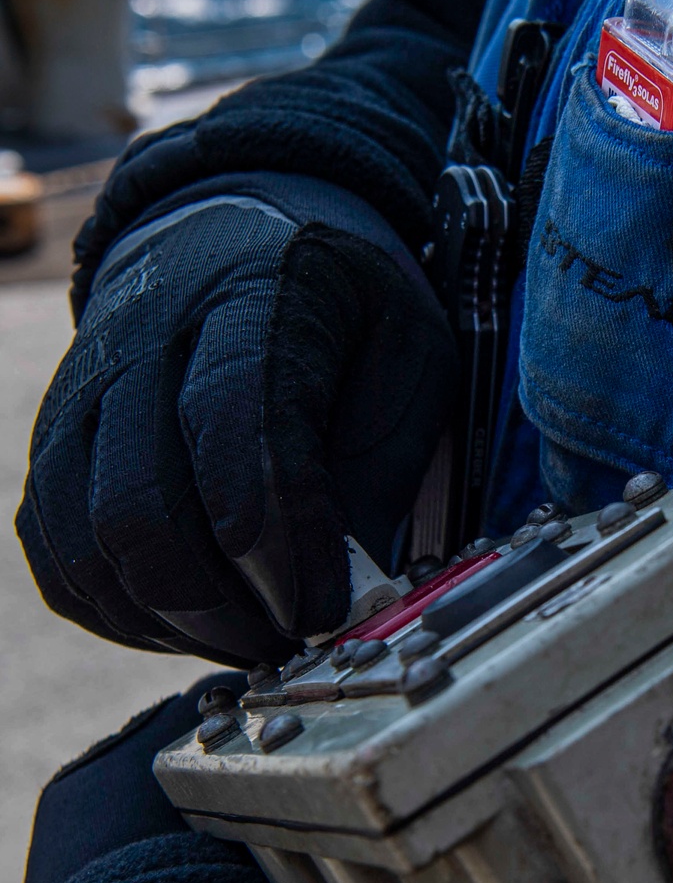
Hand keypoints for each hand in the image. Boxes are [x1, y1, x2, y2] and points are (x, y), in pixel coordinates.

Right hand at [17, 194, 456, 666]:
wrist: (238, 242)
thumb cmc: (341, 312)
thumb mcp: (407, 359)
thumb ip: (379, 468)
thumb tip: (354, 600)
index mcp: (254, 296)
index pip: (239, 429)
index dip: (285, 541)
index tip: (328, 610)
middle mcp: (143, 339)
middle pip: (143, 504)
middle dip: (223, 606)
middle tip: (290, 641)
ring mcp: (83, 393)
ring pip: (88, 541)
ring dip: (172, 621)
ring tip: (249, 639)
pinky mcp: (55, 443)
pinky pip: (56, 553)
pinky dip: (119, 613)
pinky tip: (189, 623)